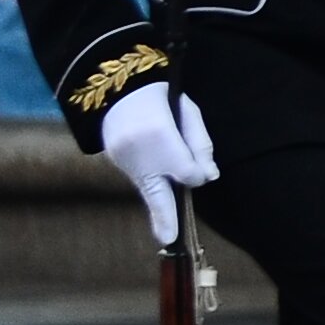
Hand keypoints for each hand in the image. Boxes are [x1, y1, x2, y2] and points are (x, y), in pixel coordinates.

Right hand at [97, 82, 219, 246]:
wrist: (118, 84)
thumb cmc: (161, 96)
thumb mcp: (188, 113)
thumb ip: (200, 145)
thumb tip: (208, 177)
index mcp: (161, 136)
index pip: (188, 173)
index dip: (196, 174)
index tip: (199, 172)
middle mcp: (140, 152)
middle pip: (159, 192)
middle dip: (166, 218)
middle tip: (168, 240)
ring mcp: (124, 158)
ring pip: (148, 186)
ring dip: (159, 196)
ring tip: (165, 225)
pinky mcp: (116, 160)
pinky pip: (138, 176)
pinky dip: (148, 180)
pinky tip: (152, 176)